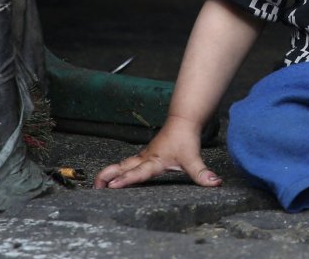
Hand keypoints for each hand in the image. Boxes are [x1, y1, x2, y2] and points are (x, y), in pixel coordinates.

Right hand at [92, 117, 220, 189]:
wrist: (183, 120)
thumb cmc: (185, 139)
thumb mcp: (193, 158)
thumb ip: (202, 173)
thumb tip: (214, 183)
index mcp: (154, 161)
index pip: (138, 173)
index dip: (125, 180)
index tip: (112, 187)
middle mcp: (145, 158)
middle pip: (122, 167)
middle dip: (107, 176)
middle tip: (95, 187)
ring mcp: (143, 156)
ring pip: (122, 164)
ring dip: (109, 173)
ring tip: (96, 185)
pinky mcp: (144, 155)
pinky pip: (127, 163)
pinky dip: (117, 169)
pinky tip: (112, 176)